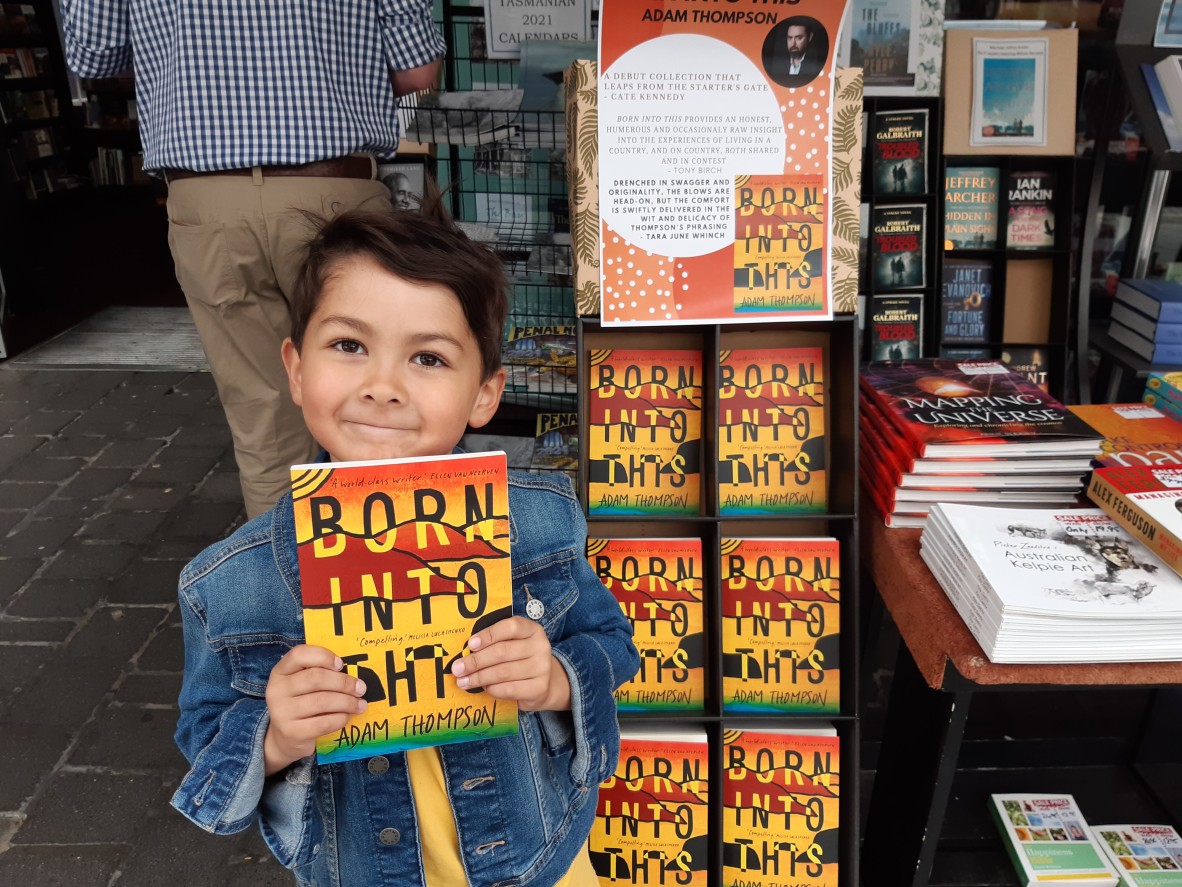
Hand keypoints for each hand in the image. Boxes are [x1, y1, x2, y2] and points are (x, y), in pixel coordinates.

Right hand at [264, 644, 366, 775]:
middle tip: (361, 688)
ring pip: (322, 701)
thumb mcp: (302, 685)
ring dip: (347, 702)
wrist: (284, 738)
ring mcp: (281, 712)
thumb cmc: (301, 704)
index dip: (323, 656)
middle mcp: (276, 690)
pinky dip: (340, 719)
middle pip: (316, 678)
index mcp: (280, 672)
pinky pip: (323, 723)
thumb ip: (320, 674)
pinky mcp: (291, 732)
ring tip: (360, 704)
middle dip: (344, 682)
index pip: (299, 654)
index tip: (341, 664)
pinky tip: (346, 717)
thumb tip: (352, 677)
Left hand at [451, 616, 570, 711]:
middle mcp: (540, 646)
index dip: (489, 635)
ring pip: (503, 672)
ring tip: (463, 681)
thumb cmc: (519, 659)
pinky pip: (509, 689)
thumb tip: (465, 652)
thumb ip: (494, 643)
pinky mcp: (539, 688)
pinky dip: (492, 689)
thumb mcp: (513, 644)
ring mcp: (542, 668)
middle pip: (502, 651)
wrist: (543, 684)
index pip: (511, 627)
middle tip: (457, 669)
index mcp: (532, 630)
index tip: (470, 645)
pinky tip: (483, 688)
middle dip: (476, 661)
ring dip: (479, 677)